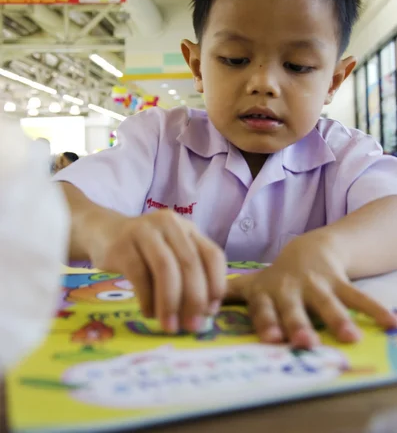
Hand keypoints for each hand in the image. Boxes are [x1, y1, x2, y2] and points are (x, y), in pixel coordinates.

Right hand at [83, 209, 225, 333]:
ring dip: (170, 303)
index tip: (211, 312)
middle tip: (192, 327)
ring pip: (166, 269)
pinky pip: (140, 275)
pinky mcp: (122, 245)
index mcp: (188, 229)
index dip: (216, 285)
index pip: (213, 255)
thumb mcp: (170, 255)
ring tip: (170, 326)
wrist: (102, 232)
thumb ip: (187, 276)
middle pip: (190, 264)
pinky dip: (147, 299)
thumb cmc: (143, 252)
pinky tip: (148, 313)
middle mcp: (170, 224)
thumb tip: (204, 313)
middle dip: (194, 300)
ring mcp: (145, 231)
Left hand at [225, 231, 396, 347]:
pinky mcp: (338, 280)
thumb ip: (228, 297)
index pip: (263, 309)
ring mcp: (316, 284)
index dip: (265, 322)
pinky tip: (391, 324)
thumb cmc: (275, 277)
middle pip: (294, 308)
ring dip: (338, 319)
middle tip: (304, 342)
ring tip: (350, 338)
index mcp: (267, 294)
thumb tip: (192, 310)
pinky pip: (358, 295)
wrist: (308, 249)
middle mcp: (290, 289)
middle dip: (298, 324)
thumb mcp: (251, 285)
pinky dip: (374, 309)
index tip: (269, 339)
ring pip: (328, 302)